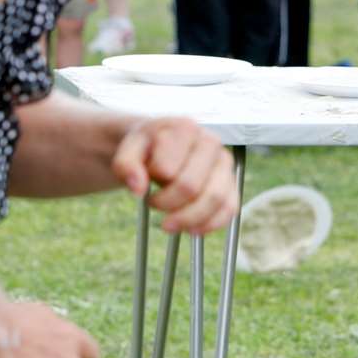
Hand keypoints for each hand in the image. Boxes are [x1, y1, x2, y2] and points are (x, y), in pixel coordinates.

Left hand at [111, 118, 237, 235]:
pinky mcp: (231, 182)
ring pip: (216, 199)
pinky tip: (191, 228)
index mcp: (185, 129)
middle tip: (152, 204)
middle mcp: (211, 142)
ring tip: (169, 223)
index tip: (142, 180)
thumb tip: (138, 189)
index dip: (151, 181)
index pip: (167, 169)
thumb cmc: (147, 147)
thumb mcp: (128, 149)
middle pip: (191, 186)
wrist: (162, 144)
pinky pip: (230, 208)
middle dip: (166, 203)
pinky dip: (210, 224)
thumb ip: (125, 165)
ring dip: (188, 219)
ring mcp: (224, 163)